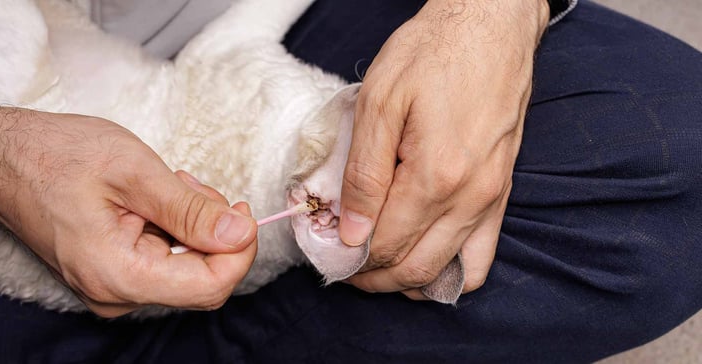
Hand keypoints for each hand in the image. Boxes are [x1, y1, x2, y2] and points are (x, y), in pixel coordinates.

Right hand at [0, 104, 256, 316]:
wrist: (5, 159)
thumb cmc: (56, 157)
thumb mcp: (134, 172)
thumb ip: (190, 209)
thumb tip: (241, 232)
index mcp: (119, 274)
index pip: (210, 287)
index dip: (239, 250)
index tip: (242, 210)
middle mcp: (116, 294)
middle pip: (202, 280)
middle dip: (213, 232)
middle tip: (190, 186)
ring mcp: (114, 287)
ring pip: (187, 269)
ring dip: (193, 227)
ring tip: (168, 187)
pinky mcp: (114, 274)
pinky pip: (166, 262)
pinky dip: (175, 230)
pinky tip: (156, 201)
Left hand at [338, 0, 548, 297]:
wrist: (490, 26)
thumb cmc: (431, 54)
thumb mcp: (379, 103)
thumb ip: (363, 175)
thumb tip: (351, 232)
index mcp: (435, 176)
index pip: (386, 245)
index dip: (351, 259)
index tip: (330, 254)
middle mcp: (471, 197)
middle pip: (416, 268)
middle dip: (375, 278)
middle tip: (347, 267)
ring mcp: (493, 198)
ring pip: (451, 271)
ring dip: (411, 280)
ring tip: (381, 266)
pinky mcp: (503, 191)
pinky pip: (483, 255)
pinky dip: (451, 269)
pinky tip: (425, 257)